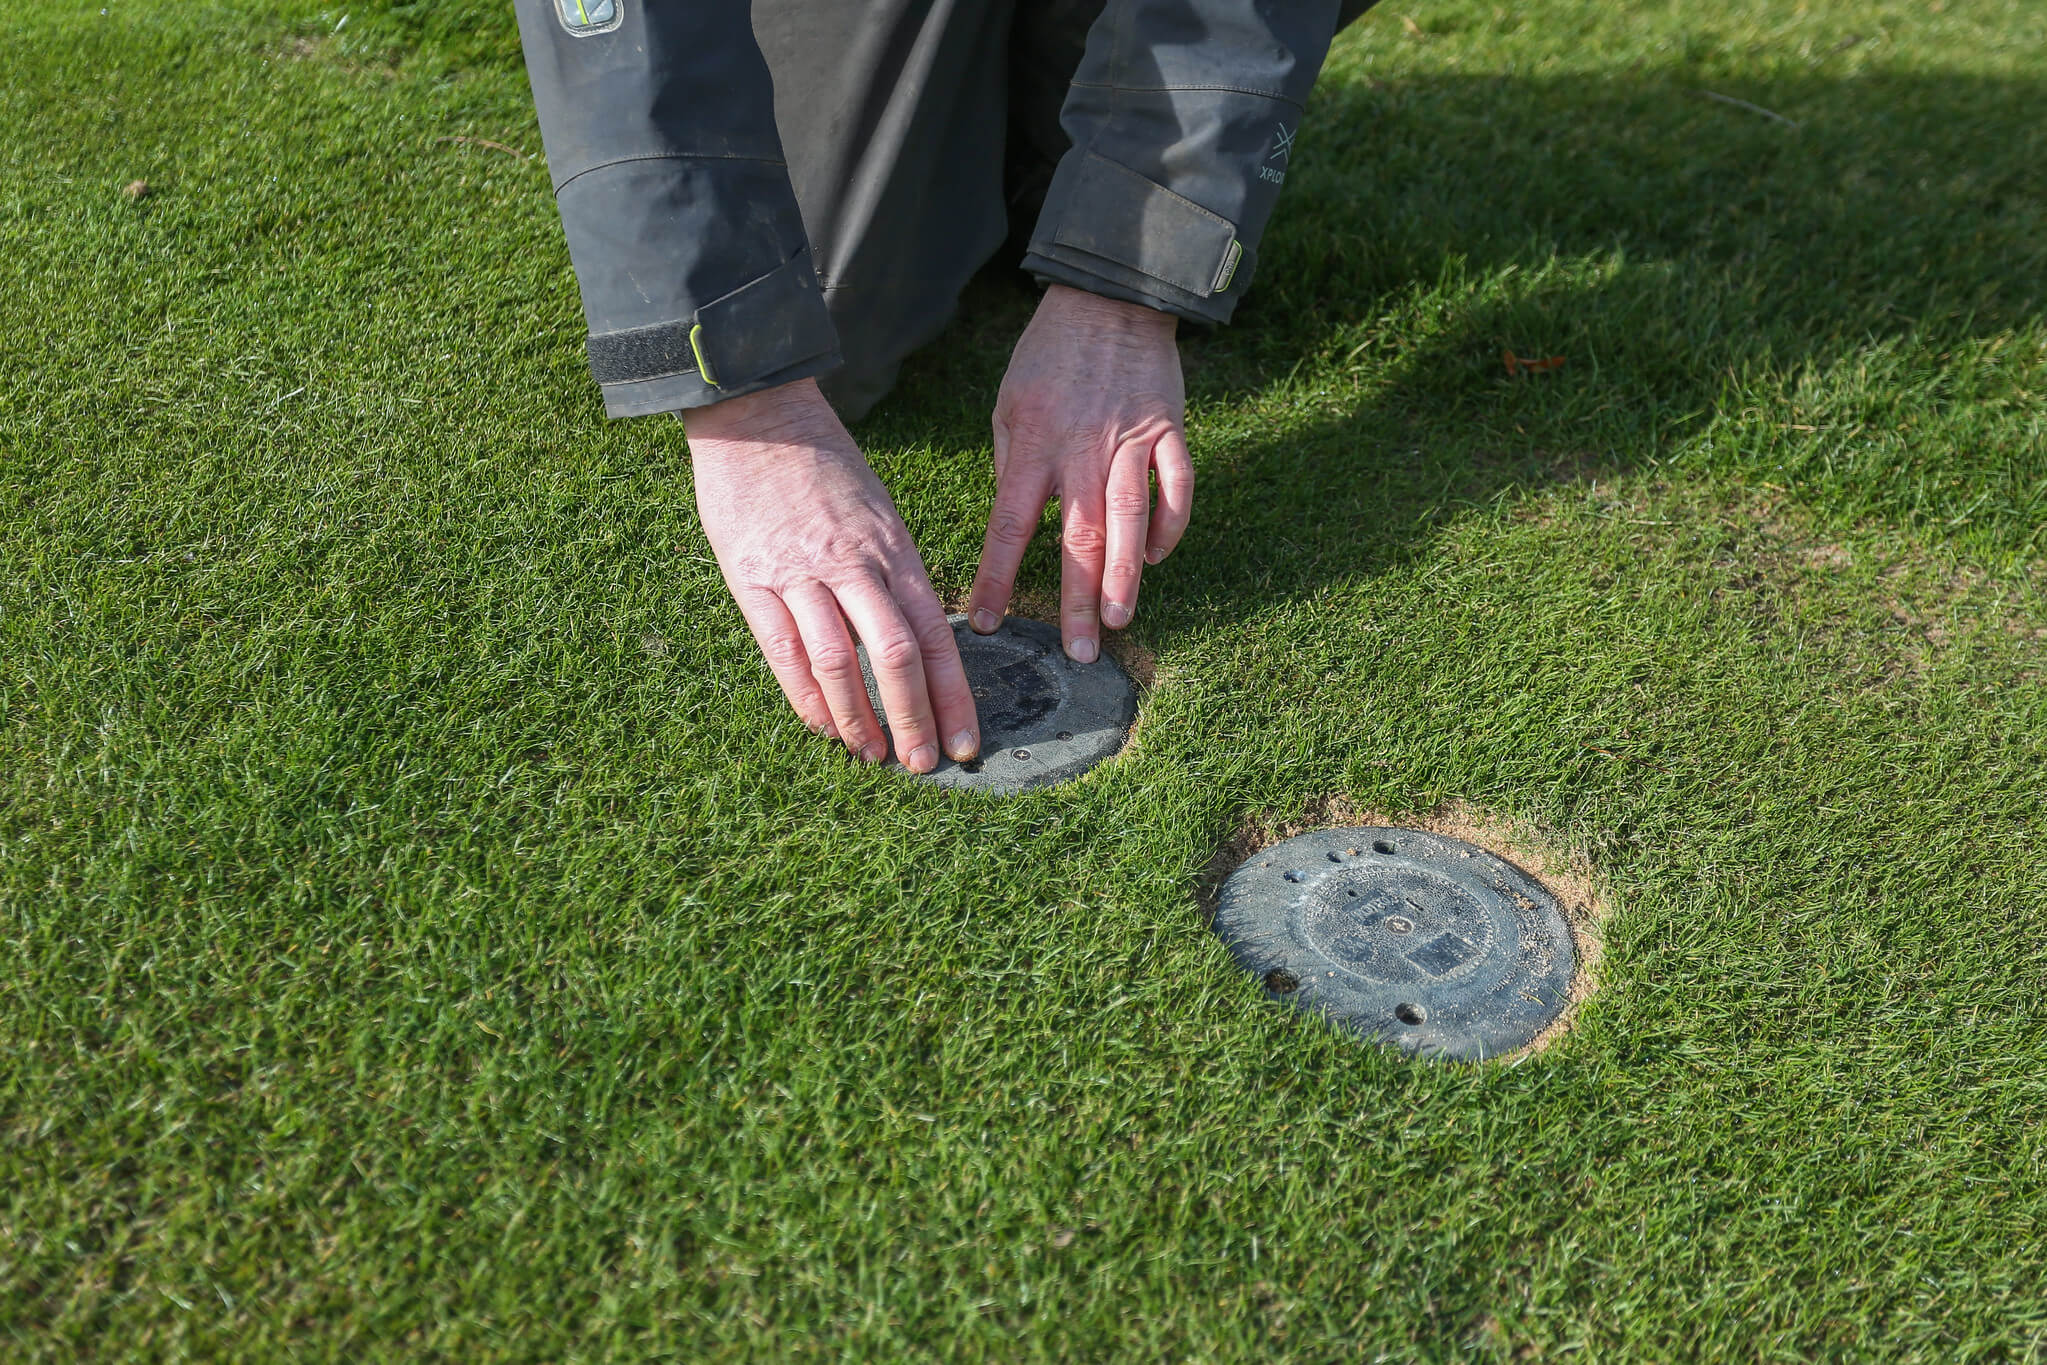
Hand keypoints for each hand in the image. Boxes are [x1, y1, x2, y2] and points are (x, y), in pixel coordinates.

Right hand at [685, 378, 979, 771]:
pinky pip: (784, 649)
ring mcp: (802, 572)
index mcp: (894, 549)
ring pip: (840, 660)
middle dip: (914, 716)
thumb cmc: (824, 465)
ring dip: (859, 717)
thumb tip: (913, 638)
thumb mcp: (878, 512)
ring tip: (873, 756)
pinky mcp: (753, 577)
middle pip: (897, 654)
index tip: (965, 740)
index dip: (953, 693)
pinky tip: (822, 726)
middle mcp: (855, 564)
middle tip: (925, 764)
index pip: (936, 634)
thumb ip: (893, 572)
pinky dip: (806, 695)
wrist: (758, 414)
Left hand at [967, 284, 1193, 660]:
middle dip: (1076, 599)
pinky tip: (1158, 558)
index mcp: (1032, 444)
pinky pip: (1176, 487)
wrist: (1111, 295)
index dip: (998, 578)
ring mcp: (1130, 441)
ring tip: (1120, 620)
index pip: (1009, 526)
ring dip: (1126, 575)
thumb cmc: (1049, 355)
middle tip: (1080, 651)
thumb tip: (1016, 523)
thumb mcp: (1008, 403)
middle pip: (1078, 536)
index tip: (989, 622)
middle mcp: (1081, 449)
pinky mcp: (1169, 429)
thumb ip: (1012, 463)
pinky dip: (1170, 525)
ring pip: (1129, 520)